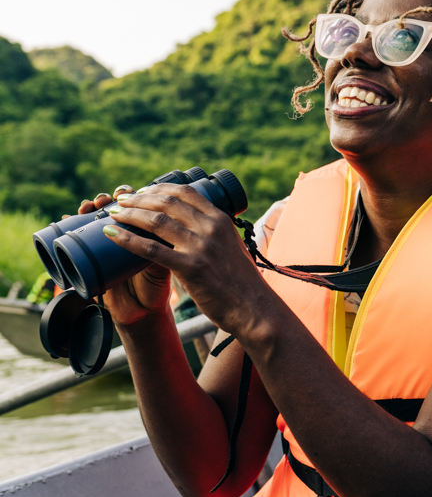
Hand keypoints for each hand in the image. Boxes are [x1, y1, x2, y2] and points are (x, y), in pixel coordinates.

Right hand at [74, 185, 173, 325]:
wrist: (141, 312)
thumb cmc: (157, 287)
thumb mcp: (166, 264)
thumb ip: (166, 248)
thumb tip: (167, 229)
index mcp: (148, 232)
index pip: (140, 205)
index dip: (134, 196)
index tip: (127, 191)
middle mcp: (129, 233)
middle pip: (118, 207)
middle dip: (114, 199)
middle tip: (112, 198)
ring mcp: (110, 244)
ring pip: (96, 217)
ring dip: (91, 207)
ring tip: (90, 205)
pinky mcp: (93, 258)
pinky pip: (79, 237)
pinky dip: (71, 224)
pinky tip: (67, 216)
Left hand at [101, 183, 270, 338]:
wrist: (254, 308)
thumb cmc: (242, 283)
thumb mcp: (231, 248)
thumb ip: (214, 235)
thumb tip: (193, 229)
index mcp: (221, 220)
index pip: (186, 192)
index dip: (159, 188)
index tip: (142, 191)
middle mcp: (211, 228)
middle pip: (167, 202)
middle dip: (138, 198)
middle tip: (121, 201)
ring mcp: (201, 246)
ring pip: (156, 221)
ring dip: (129, 214)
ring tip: (112, 214)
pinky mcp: (190, 267)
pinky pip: (151, 249)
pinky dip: (127, 239)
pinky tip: (112, 234)